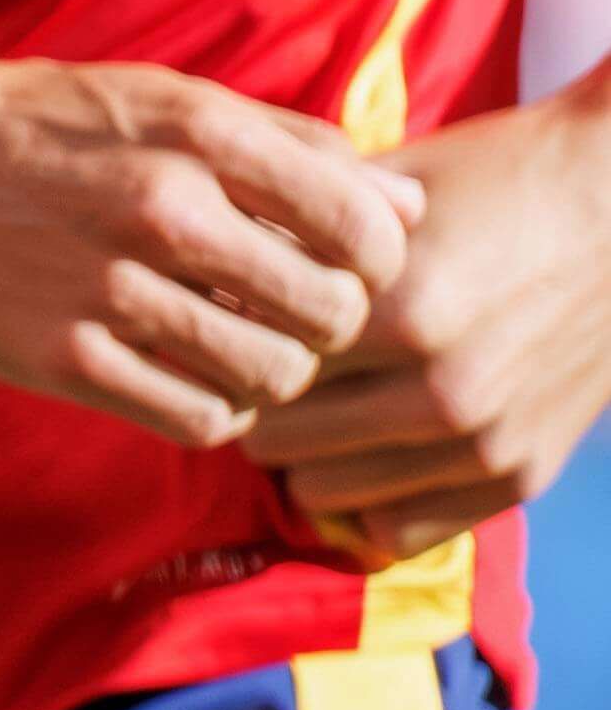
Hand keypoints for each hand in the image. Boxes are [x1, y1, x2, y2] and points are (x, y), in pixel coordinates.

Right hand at [0, 47, 419, 447]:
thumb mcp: (162, 98)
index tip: (335, 268)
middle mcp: (159, 207)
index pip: (364, 232)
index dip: (373, 266)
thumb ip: (291, 147)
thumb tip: (408, 210)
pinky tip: (181, 376)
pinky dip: (210, 410)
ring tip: (232, 350)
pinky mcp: (58, 356)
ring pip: (269, 377)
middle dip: (324, 328)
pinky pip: (196, 418)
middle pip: (328, 314)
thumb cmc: (37, 125)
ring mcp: (105, 287)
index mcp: (196, 133)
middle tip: (285, 319)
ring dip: (268, 376)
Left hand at [246, 87, 610, 565]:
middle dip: (255, 402)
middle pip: (271, 438)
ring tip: (312, 406)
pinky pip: (394, 530)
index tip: (219, 321)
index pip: (249, 361)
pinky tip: (362, 447)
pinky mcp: (520, 477)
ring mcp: (486, 443)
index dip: (223, 339)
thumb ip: (289, 228)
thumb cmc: (491, 179)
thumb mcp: (382, 191)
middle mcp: (443, 391)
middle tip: (259, 370)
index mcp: (400, 311)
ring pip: (319, 491)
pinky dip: (365, 497)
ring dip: (304, 453)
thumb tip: (188, 268)